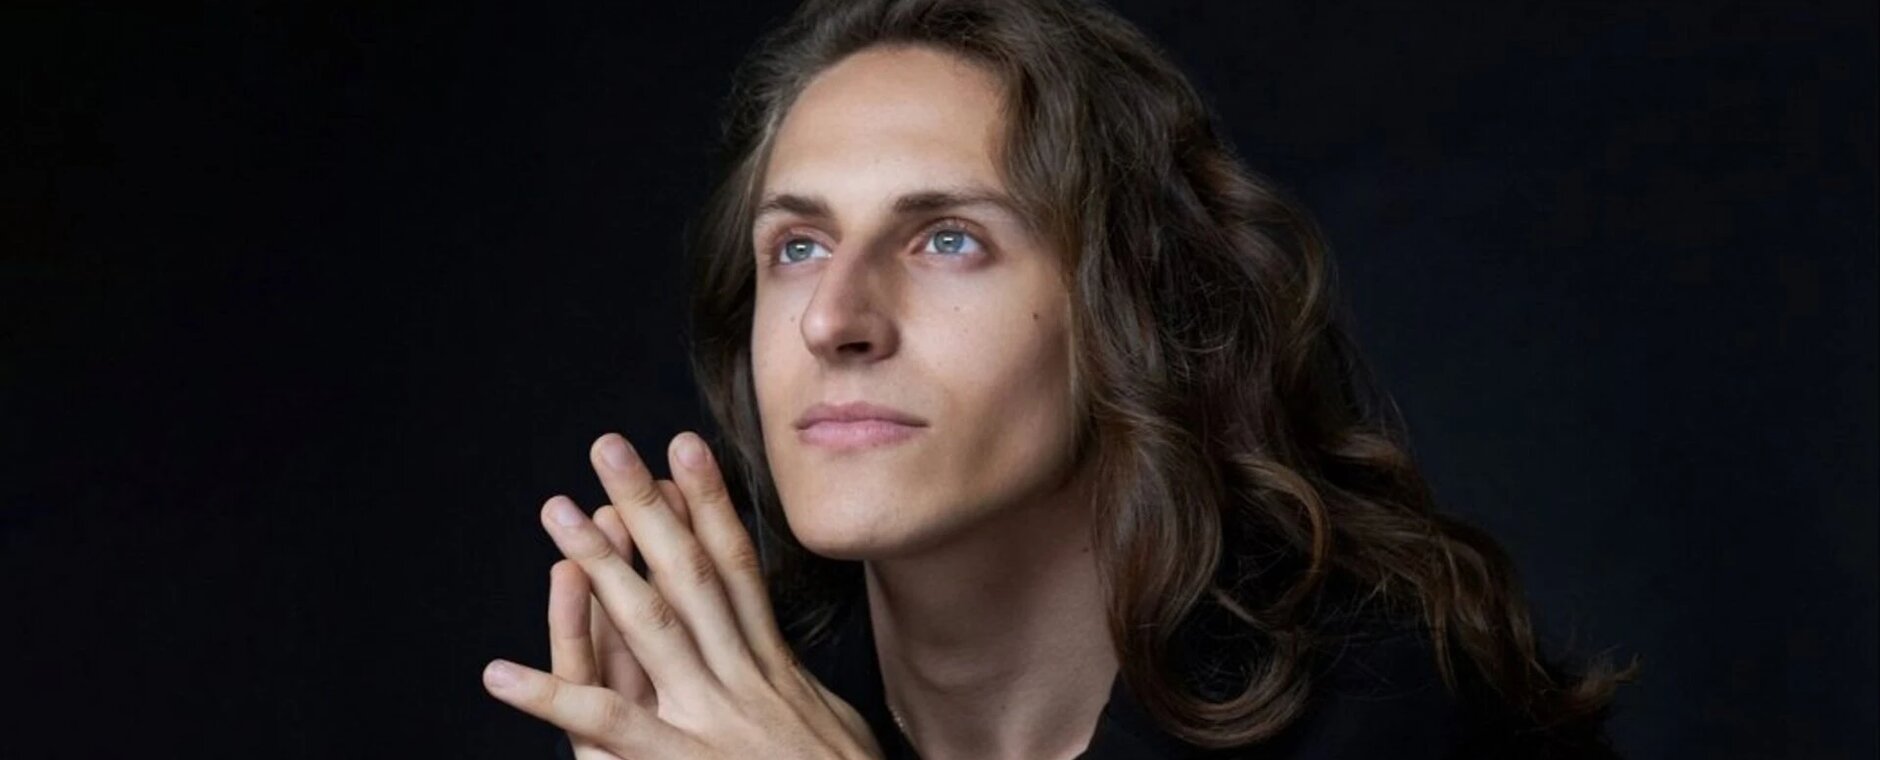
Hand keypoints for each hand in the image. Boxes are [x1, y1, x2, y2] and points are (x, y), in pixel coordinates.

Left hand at [482, 431, 881, 758]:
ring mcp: (711, 717)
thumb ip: (801, 691)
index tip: (686, 446)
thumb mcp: (835, 726)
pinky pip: (607, 722)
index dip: (712, 504)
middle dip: (650, 506)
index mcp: (775, 668)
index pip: (739, 568)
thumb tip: (787, 660)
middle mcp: (742, 679)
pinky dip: (551, 699)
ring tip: (558, 511)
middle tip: (610, 446)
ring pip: (650, 624)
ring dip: (602, 562)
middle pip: (692, 574)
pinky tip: (499, 675)